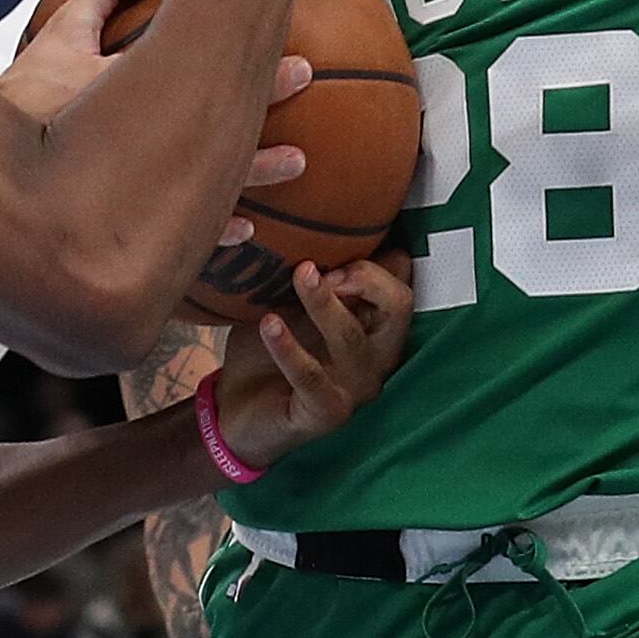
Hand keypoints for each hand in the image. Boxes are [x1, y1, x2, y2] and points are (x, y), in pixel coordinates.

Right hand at [4, 0, 311, 244]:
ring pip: (214, 188)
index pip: (204, 74)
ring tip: (300, 161)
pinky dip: (218, 233)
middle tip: (307, 78)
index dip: (256, 68)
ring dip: (259, 173)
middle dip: (267, 103)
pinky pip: (184, 240)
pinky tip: (250, 230)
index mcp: (130, 95)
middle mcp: (142, 148)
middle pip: (219, 125)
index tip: (301, 60)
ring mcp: (137, 196)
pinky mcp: (126, 234)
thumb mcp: (58, 35)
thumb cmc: (17, 98)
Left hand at [205, 250, 413, 467]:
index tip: (331, 246)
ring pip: (352, 337)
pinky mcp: (326, 413)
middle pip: (400, 306)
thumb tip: (300, 225)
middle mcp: (376, 356)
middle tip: (318, 268)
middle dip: (365, 277)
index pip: (402, 282)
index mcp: (374, 325)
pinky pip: (311, 377)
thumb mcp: (287, 303)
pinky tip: (268, 323)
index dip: (376, 258)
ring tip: (297, 276)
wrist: (237, 412)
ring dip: (323, 303)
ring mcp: (355, 388)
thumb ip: (305, 274)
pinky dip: (288, 348)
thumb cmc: (268, 351)